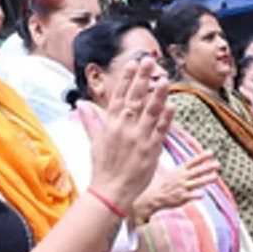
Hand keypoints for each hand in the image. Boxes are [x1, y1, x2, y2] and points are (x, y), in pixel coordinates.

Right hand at [89, 57, 172, 207]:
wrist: (111, 191)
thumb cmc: (103, 166)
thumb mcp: (94, 141)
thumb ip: (91, 120)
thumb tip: (81, 104)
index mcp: (110, 125)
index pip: (119, 96)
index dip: (126, 79)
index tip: (132, 64)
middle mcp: (124, 128)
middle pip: (135, 98)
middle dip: (142, 78)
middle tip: (149, 60)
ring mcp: (139, 138)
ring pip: (150, 112)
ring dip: (158, 94)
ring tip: (164, 78)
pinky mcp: (151, 150)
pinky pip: (160, 131)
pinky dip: (166, 118)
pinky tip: (172, 105)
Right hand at [133, 151, 219, 220]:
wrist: (153, 196)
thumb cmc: (164, 185)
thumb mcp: (172, 173)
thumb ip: (183, 169)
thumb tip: (192, 163)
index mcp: (180, 171)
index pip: (192, 162)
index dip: (202, 157)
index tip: (211, 152)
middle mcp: (182, 178)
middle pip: (197, 171)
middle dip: (207, 167)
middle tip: (218, 164)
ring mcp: (182, 187)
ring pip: (196, 182)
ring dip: (206, 179)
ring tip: (216, 177)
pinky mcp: (181, 197)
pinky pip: (190, 196)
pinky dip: (196, 195)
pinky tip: (203, 194)